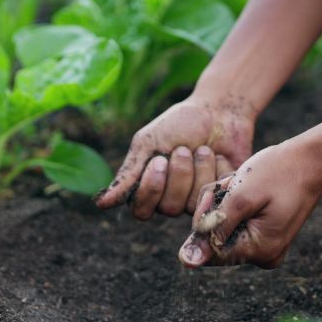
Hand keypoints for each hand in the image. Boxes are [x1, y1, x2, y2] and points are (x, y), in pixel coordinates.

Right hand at [94, 95, 255, 218]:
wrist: (219, 110)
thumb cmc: (180, 123)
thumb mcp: (148, 143)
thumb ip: (129, 173)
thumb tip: (101, 204)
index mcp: (149, 187)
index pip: (141, 210)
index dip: (151, 189)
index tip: (159, 161)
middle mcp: (171, 199)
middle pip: (168, 208)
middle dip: (178, 174)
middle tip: (183, 149)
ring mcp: (196, 199)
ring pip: (193, 204)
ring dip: (198, 169)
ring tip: (203, 149)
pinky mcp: (220, 195)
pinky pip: (215, 195)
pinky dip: (216, 169)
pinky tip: (218, 156)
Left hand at [178, 139, 321, 268]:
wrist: (311, 159)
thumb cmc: (277, 172)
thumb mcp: (240, 197)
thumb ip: (213, 230)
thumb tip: (188, 262)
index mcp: (259, 251)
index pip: (210, 250)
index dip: (205, 220)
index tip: (220, 194)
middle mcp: (264, 256)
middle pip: (217, 240)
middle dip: (218, 209)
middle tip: (235, 185)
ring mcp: (267, 247)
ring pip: (225, 228)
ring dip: (227, 203)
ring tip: (244, 184)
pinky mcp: (268, 235)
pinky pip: (238, 224)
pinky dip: (235, 204)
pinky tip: (248, 188)